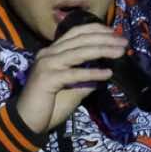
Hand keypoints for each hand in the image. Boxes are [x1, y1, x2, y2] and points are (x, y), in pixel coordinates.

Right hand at [14, 22, 128, 132]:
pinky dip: (92, 73)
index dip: (96, 29)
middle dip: (104, 39)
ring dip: (102, 50)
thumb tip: (106, 72)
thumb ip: (86, 79)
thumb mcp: (72, 90)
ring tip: (120, 52)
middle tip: (124, 42)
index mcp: (51, 52)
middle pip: (80, 40)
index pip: (75, 33)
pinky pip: (74, 74)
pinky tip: (107, 74)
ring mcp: (46, 65)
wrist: (26, 122)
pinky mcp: (47, 79)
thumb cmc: (48, 107)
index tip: (114, 33)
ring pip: (78, 52)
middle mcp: (47, 54)